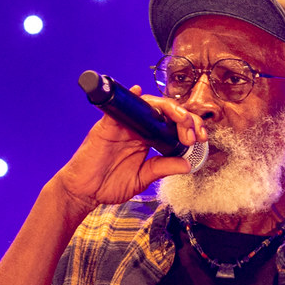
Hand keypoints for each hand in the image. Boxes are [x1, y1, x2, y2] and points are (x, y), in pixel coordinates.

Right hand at [53, 86, 207, 214]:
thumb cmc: (109, 185)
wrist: (84, 192)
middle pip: (165, 112)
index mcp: (147, 139)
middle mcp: (137, 128)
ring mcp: (123, 125)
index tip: (200, 140)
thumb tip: (188, 164)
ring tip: (182, 119)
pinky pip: (119, 107)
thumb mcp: (143, 179)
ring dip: (168, 108)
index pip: (172, 125)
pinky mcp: (107, 126)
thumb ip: (163, 168)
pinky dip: (130, 97)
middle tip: (194, 133)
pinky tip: (139, 93)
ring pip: (148, 105)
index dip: (189, 128)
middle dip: (185, 118)